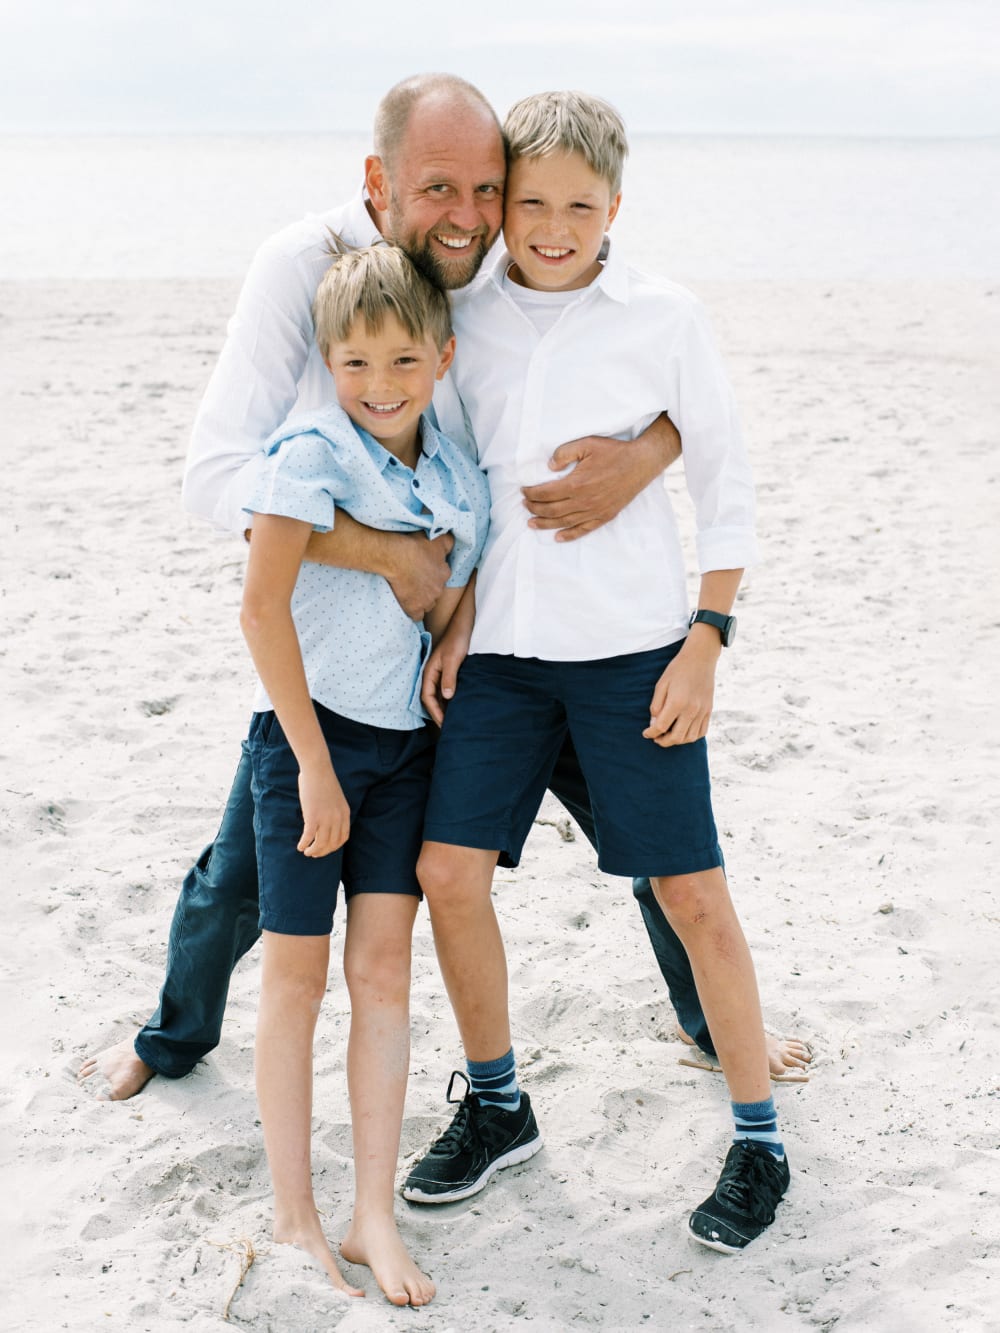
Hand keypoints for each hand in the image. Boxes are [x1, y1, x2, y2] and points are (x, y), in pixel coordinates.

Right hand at [297, 761, 349, 856]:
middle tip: (314, 853)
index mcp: (345, 814)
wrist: (317, 769)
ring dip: (313, 851)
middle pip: (332, 844)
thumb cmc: (324, 781)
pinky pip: (308, 837)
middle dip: (322, 852)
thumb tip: (326, 823)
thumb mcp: (336, 798)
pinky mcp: (313, 817)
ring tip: (306, 852)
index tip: (326, 849)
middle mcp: (337, 818)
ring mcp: (326, 818)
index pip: (343, 838)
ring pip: (321, 844)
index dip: (334, 847)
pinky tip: (300, 846)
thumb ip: (334, 811)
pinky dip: (304, 844)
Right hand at [386, 531, 454, 619]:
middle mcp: (438, 588)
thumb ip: (448, 542)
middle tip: (416, 580)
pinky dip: (414, 612)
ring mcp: (427, 601)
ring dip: (423, 600)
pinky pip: (417, 616)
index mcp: (444, 572)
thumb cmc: (414, 546)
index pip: (443, 575)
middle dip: (429, 587)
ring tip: (411, 592)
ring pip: (429, 604)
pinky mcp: (414, 608)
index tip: (425, 570)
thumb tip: (452, 542)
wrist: (395, 558)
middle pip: (436, 591)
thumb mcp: (437, 539)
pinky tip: (408, 606)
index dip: (433, 573)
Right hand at [421, 622, 471, 724]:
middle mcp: (431, 675)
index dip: (435, 712)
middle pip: (431, 699)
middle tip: (448, 727)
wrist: (463, 626)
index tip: (444, 723)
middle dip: (438, 713)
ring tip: (452, 720)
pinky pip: (445, 690)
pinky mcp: (447, 673)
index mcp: (429, 672)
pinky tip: (457, 706)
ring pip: (438, 696)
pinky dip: (449, 700)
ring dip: (443, 708)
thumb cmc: (457, 641)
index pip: (427, 697)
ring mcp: (439, 674)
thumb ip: (449, 677)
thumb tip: (446, 697)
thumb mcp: (453, 659)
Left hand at [521, 415, 679, 541]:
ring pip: (564, 522)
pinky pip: (584, 529)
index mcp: (577, 484)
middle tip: (524, 505)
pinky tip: (558, 537)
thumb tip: (549, 467)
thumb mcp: (587, 444)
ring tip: (531, 524)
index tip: (523, 491)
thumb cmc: (614, 452)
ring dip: (545, 524)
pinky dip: (569, 535)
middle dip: (534, 508)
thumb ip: (565, 453)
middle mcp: (583, 501)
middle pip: (551, 510)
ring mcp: (594, 511)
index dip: (531, 493)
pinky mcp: (604, 516)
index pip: (546, 493)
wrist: (641, 463)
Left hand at [643, 639, 718, 747]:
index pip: (661, 727)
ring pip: (689, 738)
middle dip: (663, 741)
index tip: (646, 733)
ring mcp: (702, 711)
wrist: (700, 658)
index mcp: (677, 702)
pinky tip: (683, 732)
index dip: (651, 733)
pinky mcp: (709, 710)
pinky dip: (691, 737)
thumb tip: (654, 723)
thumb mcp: (661, 684)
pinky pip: (701, 732)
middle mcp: (691, 710)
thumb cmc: (677, 669)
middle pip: (676, 737)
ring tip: (668, 736)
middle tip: (656, 738)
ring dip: (677, 741)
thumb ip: (656, 705)